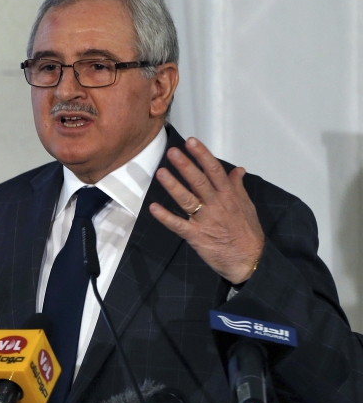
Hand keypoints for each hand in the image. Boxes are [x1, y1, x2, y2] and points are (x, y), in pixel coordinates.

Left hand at [149, 137, 263, 284]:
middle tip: (172, 152)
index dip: (202, 155)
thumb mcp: (247, 206)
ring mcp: (206, 220)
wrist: (250, 260)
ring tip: (161, 172)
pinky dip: (165, 217)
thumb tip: (238, 169)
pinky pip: (178, 225)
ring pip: (188, 199)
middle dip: (186, 166)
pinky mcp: (196, 236)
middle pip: (199, 181)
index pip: (215, 170)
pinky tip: (153, 207)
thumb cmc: (247, 232)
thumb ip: (238, 187)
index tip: (191, 141)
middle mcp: (217, 205)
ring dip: (173, 186)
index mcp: (229, 196)